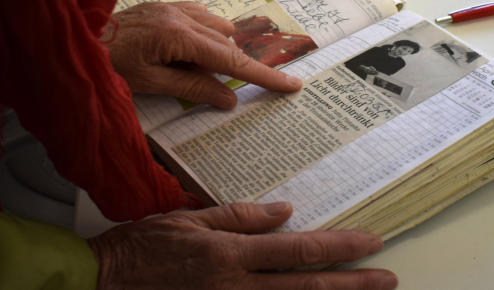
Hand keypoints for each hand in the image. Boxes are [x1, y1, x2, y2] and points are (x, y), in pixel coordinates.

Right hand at [88, 202, 397, 289]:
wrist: (104, 284)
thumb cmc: (143, 247)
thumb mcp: (190, 218)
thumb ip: (239, 217)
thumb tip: (284, 211)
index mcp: (230, 254)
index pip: (299, 250)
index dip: (340, 247)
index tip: (371, 242)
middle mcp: (236, 286)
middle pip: (307, 286)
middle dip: (353, 284)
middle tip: (389, 279)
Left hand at [103, 2, 301, 108]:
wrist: (75, 37)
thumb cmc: (107, 64)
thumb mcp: (149, 85)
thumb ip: (191, 88)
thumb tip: (228, 99)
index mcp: (179, 36)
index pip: (232, 62)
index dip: (263, 77)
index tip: (291, 85)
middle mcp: (182, 15)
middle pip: (227, 43)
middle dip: (230, 67)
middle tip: (211, 89)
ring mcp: (173, 7)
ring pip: (217, 27)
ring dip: (216, 50)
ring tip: (190, 71)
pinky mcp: (164, 5)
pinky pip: (200, 15)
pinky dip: (203, 34)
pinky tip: (185, 50)